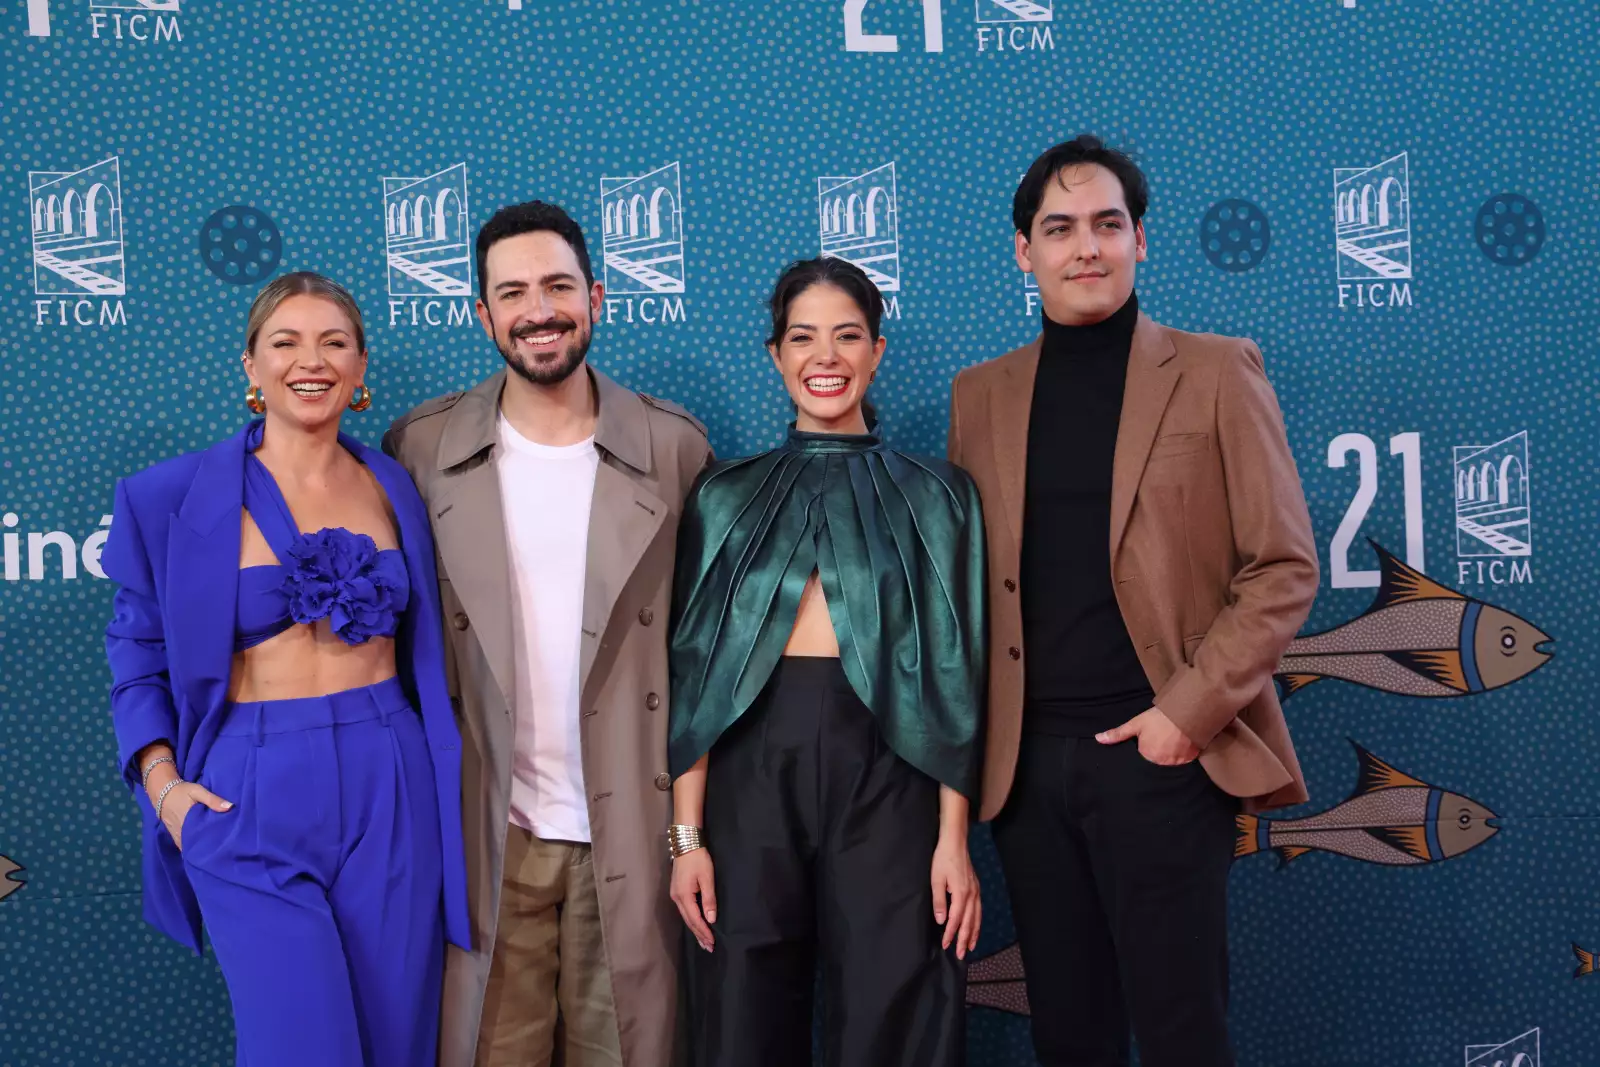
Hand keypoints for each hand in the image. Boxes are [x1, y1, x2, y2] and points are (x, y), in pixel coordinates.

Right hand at [158, 782, 232, 851]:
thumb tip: (230, 807)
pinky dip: (190, 847)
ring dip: (199, 848)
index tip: (226, 846)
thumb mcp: (198, 791)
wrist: (162, 792)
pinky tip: (200, 850)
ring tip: (213, 851)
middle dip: (208, 848)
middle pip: (196, 844)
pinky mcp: (174, 835)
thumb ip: (213, 800)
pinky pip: (183, 845)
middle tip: (222, 849)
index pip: (203, 838)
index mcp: (189, 823)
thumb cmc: (182, 791)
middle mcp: (182, 832)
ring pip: (189, 846)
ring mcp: (177, 835)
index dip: (214, 843)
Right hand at [670, 848, 716, 952]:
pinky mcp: (676, 891)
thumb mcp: (707, 878)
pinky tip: (696, 924)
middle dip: (699, 935)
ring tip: (703, 941)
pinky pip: (684, 910)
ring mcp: (675, 895)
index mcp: (684, 896)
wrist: (686, 843)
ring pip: (686, 916)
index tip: (712, 943)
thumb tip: (711, 919)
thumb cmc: (698, 859)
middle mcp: (677, 898)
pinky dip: (691, 920)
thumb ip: (709, 899)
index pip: (695, 919)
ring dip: (695, 929)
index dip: (704, 932)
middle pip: (688, 921)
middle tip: (708, 948)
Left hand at [930, 835, 980, 959]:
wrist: (955, 843)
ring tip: (971, 947)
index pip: (955, 920)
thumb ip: (939, 901)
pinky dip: (978, 922)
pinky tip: (975, 927)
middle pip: (969, 922)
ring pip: (977, 918)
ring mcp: (976, 891)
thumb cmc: (943, 859)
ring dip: (973, 933)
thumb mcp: (936, 879)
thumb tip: (942, 921)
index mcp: (961, 894)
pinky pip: (979, 910)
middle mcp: (972, 895)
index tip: (946, 945)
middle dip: (964, 939)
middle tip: (961, 955)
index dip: (951, 934)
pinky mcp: (976, 888)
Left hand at [1096, 708, 1200, 765]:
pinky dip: (1184, 752)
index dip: (1147, 746)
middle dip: (1159, 750)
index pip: (1144, 756)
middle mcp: (1162, 761)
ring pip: (1172, 759)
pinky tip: (1182, 741)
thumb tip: (1098, 739)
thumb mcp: (1135, 723)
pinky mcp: (1191, 757)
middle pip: (1158, 759)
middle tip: (1163, 736)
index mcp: (1147, 755)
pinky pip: (1185, 758)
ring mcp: (1178, 761)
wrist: (1185, 710)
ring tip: (1172, 737)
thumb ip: (1117, 734)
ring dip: (1172, 752)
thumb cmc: (1159, 717)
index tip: (1152, 737)